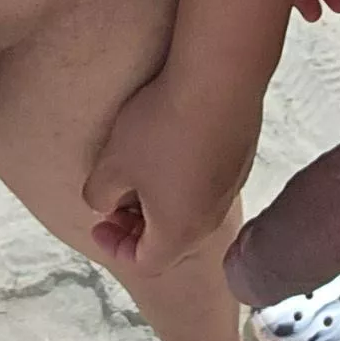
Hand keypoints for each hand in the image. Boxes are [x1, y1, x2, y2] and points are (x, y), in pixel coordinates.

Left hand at [84, 71, 258, 280]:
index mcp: (178, 232)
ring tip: (140, 168)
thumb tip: (106, 203)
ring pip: (190, 211)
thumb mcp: (112, 165)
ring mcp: (230, 189)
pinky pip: (206, 183)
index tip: (99, 222)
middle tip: (116, 198)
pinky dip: (183, 179)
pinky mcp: (240, 159)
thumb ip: (99, 196)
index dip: (115, 246)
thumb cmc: (162, 127)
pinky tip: (169, 143)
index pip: (144, 261)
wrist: (218, 79)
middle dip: (137, 225)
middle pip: (170, 240)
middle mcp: (210, 219)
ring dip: (161, 201)